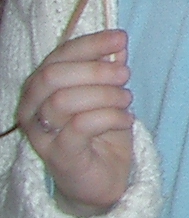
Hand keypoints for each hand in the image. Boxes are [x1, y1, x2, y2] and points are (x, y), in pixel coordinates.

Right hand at [13, 29, 132, 214]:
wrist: (102, 178)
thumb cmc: (101, 133)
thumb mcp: (108, 94)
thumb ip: (109, 69)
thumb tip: (117, 43)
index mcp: (42, 88)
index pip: (58, 56)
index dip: (90, 44)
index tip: (120, 38)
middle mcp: (33, 109)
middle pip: (53, 75)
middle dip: (95, 70)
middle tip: (125, 75)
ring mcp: (42, 134)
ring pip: (63, 100)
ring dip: (105, 95)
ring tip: (126, 101)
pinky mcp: (59, 155)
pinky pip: (81, 125)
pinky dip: (110, 117)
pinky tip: (126, 119)